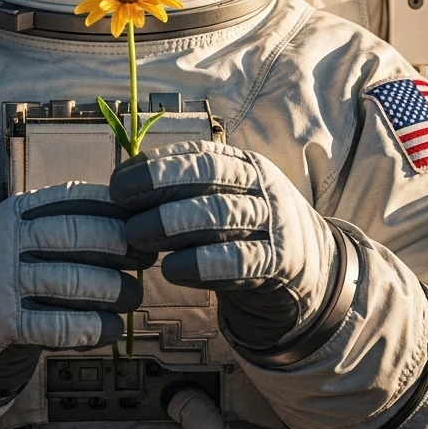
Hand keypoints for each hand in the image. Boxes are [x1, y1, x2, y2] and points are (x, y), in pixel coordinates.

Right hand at [0, 182, 151, 391]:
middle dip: (122, 247)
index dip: (116, 210)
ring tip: (134, 296)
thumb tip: (132, 217)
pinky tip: (113, 328)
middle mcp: (10, 240)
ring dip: (115, 290)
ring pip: (73, 281)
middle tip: (146, 259)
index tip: (143, 223)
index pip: (75, 198)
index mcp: (19, 210)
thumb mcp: (21, 227)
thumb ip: (63, 218)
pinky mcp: (4, 323)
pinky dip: (93, 328)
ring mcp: (5, 281)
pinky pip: (59, 326)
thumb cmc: (4, 263)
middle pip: (78, 236)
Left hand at [110, 141, 345, 358]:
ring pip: (221, 214)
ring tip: (137, 237)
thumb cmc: (247, 233)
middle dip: (160, 187)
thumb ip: (182, 192)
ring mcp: (274, 221)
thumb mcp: (222, 201)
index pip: (198, 155)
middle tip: (122, 208)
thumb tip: (122, 186)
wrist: (310, 273)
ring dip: (173, 224)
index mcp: (243, 165)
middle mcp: (260, 186)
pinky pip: (240, 259)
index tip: (117, 183)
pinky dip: (202, 264)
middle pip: (209, 176)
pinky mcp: (280, 262)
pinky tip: (172, 270)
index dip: (155, 166)